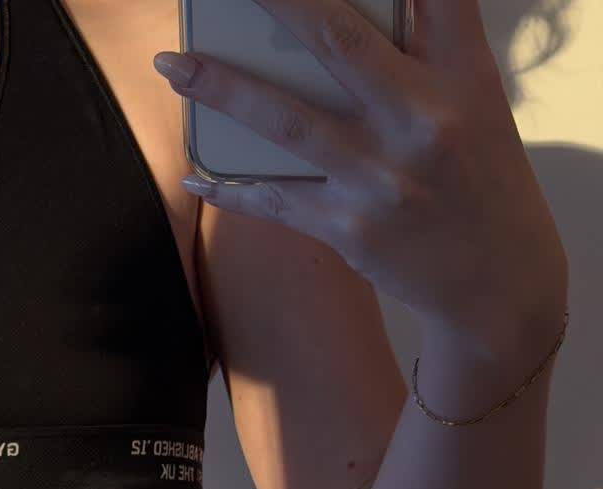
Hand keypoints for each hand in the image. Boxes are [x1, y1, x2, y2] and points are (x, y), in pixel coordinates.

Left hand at [152, 0, 567, 356]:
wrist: (497, 280)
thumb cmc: (479, 178)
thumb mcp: (476, 101)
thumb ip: (426, 51)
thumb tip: (361, 16)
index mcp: (462, 75)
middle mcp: (422, 120)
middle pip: (336, 41)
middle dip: (276, 2)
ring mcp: (380, 178)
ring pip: (286, 120)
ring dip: (221, 89)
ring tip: (172, 65)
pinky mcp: (348, 227)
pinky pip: (273, 198)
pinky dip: (228, 188)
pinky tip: (193, 176)